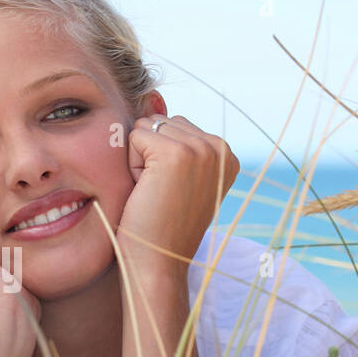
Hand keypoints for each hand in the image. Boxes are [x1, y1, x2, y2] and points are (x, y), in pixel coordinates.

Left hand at [117, 114, 239, 275]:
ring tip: (153, 192)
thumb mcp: (173, 176)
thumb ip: (171, 136)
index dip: (160, 158)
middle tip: (159, 193)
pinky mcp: (177, 155)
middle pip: (161, 122)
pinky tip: (145, 191)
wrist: (157, 263)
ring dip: (139, 160)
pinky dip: (131, 165)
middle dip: (149, 155)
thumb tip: (152, 94)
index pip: (175, 126)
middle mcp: (220, 148)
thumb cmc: (159, 225)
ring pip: (147, 128)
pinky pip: (135, 137)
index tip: (171, 191)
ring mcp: (202, 150)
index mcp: (226, 154)